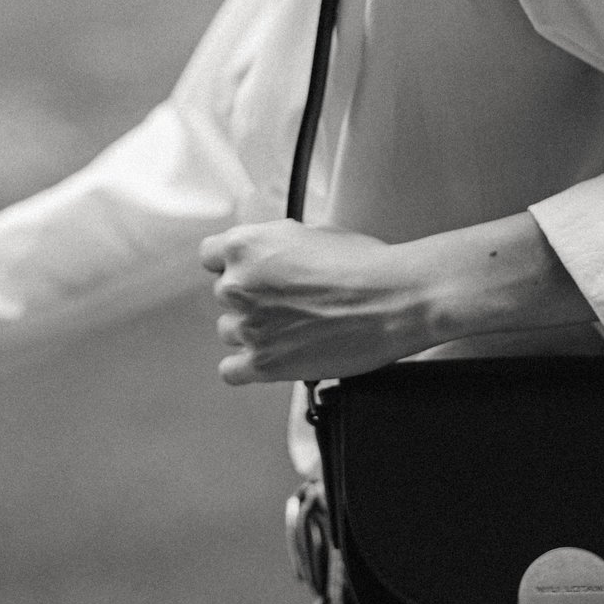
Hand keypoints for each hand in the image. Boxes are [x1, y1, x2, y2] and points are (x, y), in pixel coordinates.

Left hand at [198, 220, 437, 385]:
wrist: (392, 299)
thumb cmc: (363, 265)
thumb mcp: (310, 233)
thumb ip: (275, 245)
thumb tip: (270, 255)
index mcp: (246, 245)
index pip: (211, 256)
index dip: (234, 264)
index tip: (250, 272)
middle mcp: (238, 284)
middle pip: (226, 295)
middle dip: (252, 297)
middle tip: (289, 301)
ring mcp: (248, 326)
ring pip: (230, 331)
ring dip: (253, 330)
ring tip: (292, 328)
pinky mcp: (263, 363)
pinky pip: (232, 371)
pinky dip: (248, 366)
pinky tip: (271, 357)